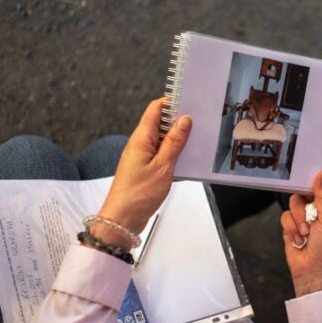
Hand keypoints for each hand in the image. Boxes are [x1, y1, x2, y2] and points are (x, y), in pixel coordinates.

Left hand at [94, 98, 191, 246]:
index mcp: (141, 138)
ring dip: (178, 139)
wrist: (122, 220)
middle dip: (179, 121)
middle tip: (199, 122)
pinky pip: (161, 154)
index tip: (190, 102)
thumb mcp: (163, 167)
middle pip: (160, 123)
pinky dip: (173, 154)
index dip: (172, 102)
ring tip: (196, 141)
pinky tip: (185, 160)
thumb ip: (175, 143)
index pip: (155, 109)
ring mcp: (142, 156)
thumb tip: (185, 120)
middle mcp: (140, 144)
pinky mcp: (145, 168)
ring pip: (162, 139)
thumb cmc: (137, 195)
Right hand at [280, 171, 321, 296]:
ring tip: (306, 233)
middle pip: (305, 190)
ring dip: (298, 219)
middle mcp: (319, 209)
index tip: (312, 172)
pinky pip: (285, 216)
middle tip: (308, 209)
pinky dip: (291, 228)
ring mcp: (304, 217)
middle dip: (305, 202)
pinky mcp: (291, 225)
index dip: (321, 176)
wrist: (313, 271)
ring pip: (294, 202)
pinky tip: (299, 240)